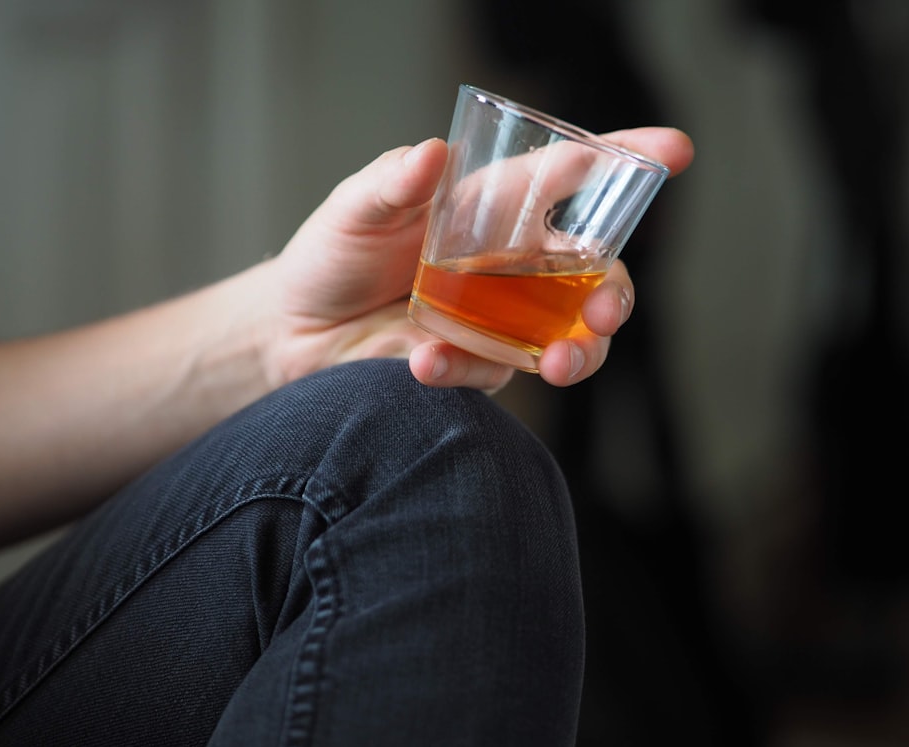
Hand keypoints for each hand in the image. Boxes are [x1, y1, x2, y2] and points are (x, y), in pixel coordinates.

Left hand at [266, 128, 693, 391]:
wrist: (292, 330)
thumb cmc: (331, 255)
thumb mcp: (355, 209)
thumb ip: (391, 185)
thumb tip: (430, 155)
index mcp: (493, 209)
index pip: (571, 179)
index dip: (627, 161)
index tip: (676, 151)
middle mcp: (509, 266)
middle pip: (592, 276)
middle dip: (614, 293)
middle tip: (605, 311)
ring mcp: (496, 320)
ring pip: (568, 340)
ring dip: (577, 354)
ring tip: (558, 364)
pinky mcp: (472, 364)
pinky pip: (490, 373)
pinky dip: (464, 370)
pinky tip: (424, 364)